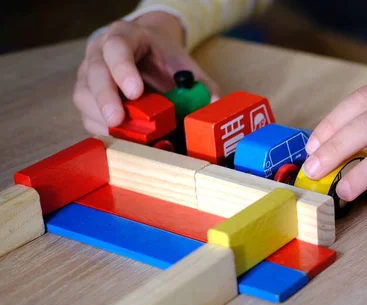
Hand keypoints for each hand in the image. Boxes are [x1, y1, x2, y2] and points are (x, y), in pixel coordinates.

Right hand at [73, 11, 218, 135]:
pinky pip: (87, 115)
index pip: (117, 47)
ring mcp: (89, 74)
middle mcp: (100, 52)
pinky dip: (102, 129)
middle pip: (95, 73)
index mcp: (125, 36)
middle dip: (106, 99)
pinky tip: (119, 138)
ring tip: (123, 134)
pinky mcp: (88, 97)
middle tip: (118, 121)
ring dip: (102, 118)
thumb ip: (200, 84)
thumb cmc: (164, 59)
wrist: (148, 52)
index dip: (123, 70)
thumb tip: (214, 103)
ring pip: (84, 96)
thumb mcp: (184, 65)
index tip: (135, 92)